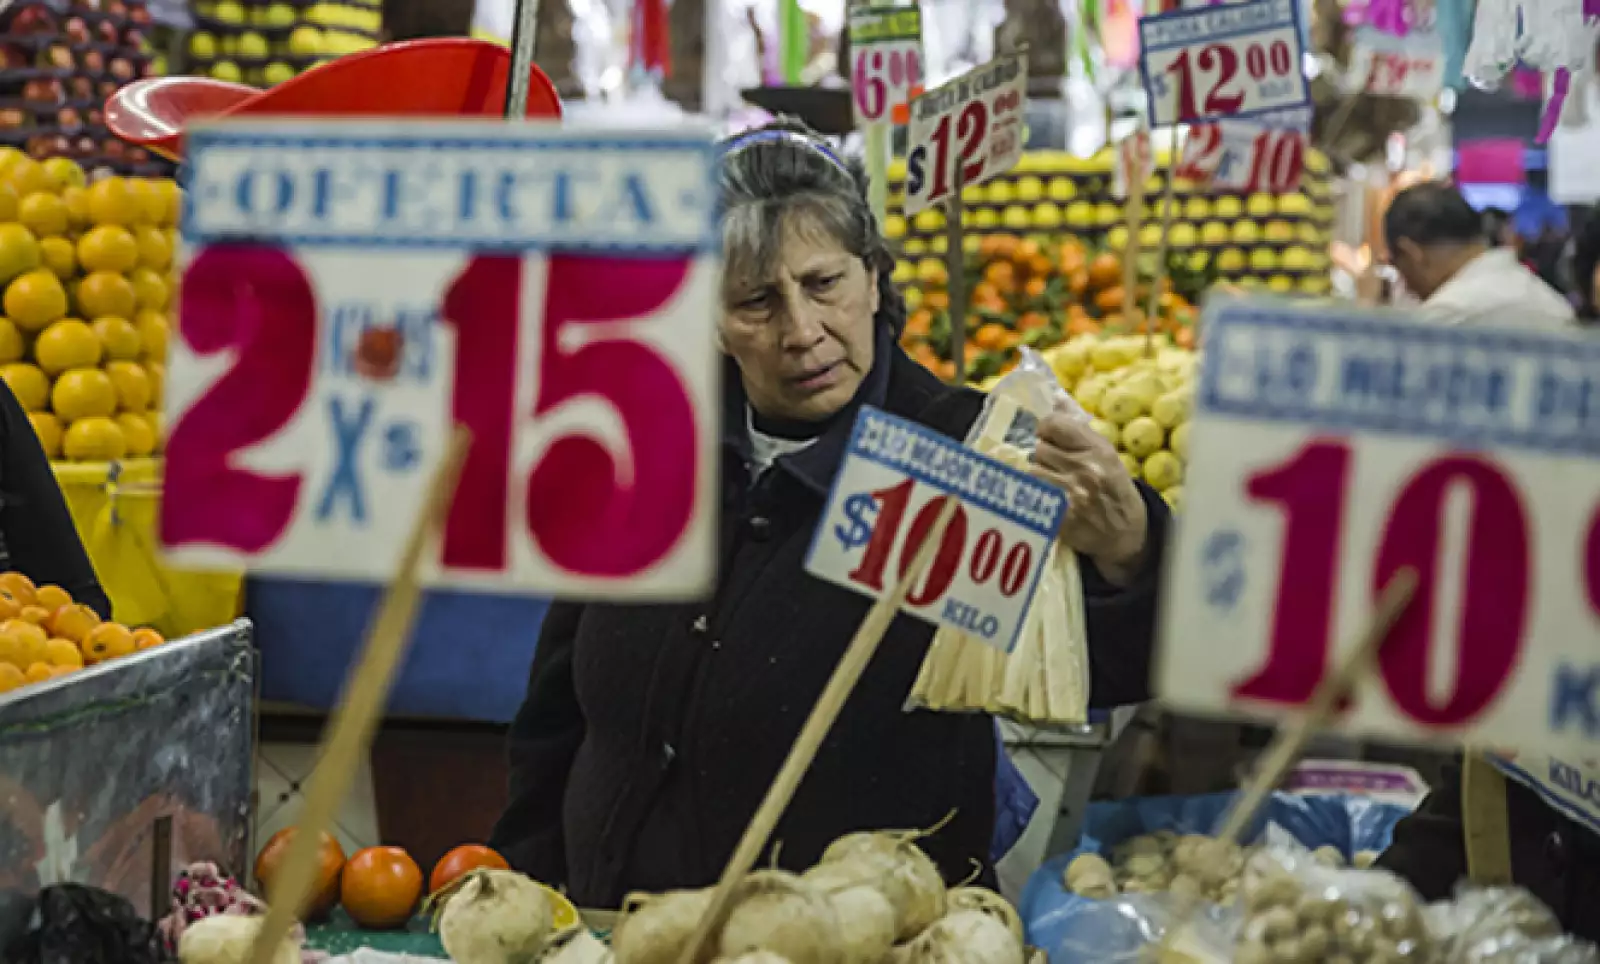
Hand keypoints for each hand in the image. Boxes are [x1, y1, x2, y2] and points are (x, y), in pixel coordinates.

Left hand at [1030, 406, 1149, 585]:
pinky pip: (1032, 496)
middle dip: (1042, 455)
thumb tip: (1054, 397)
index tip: (1047, 436)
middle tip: (1052, 464)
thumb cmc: (1112, 488)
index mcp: (1098, 450)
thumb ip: (1077, 428)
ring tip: (1050, 482)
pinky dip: (1034, 496)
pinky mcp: (1059, 517)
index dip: (1045, 428)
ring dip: (1036, 476)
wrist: (1125, 533)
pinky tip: (1046, 499)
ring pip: (1031, 471)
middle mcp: (1085, 469)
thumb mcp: (1104, 453)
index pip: (1054, 424)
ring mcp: (1071, 495)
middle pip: (1039, 448)